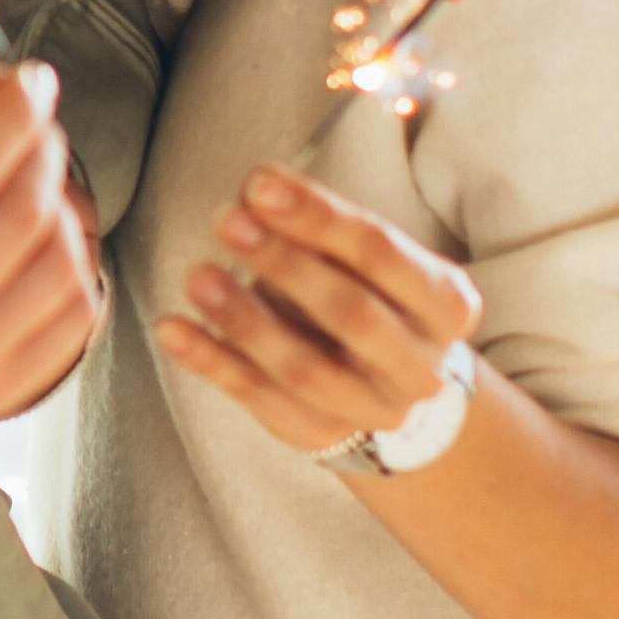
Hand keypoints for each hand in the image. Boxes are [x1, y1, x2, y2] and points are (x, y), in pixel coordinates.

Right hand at [0, 65, 99, 459]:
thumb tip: (12, 98)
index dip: (13, 113)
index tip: (30, 80)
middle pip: (22, 213)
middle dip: (41, 148)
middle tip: (30, 128)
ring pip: (61, 264)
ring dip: (61, 207)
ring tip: (32, 189)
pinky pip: (75, 317)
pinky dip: (73, 265)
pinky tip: (42, 244)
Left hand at [157, 163, 483, 456]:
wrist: (388, 382)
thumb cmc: (370, 293)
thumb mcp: (364, 256)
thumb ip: (319, 223)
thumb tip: (257, 187)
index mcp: (446, 304)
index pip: (381, 254)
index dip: (318, 218)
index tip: (259, 184)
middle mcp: (422, 364)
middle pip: (350, 313)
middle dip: (283, 264)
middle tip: (226, 221)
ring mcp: (374, 409)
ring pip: (305, 368)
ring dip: (244, 320)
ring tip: (197, 275)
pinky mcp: (321, 434)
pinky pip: (260, 400)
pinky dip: (212, 362)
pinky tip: (172, 329)